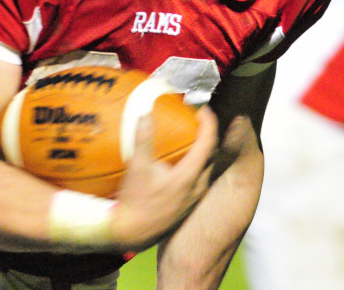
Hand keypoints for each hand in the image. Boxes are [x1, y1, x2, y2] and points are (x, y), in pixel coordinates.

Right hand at [111, 106, 217, 250]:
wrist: (132, 234)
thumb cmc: (135, 202)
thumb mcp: (137, 167)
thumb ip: (143, 139)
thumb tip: (145, 113)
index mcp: (189, 176)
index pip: (208, 143)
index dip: (209, 123)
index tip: (203, 110)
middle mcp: (197, 187)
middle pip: (211, 156)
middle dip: (207, 136)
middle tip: (196, 122)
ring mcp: (194, 198)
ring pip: (206, 169)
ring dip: (202, 152)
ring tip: (190, 139)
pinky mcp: (188, 206)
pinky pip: (199, 180)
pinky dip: (196, 165)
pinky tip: (181, 163)